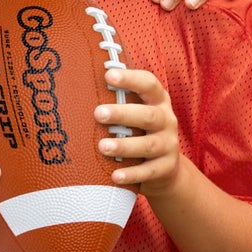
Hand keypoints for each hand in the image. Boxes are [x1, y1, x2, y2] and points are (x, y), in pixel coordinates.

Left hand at [94, 67, 180, 195]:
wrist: (166, 168)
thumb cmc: (141, 131)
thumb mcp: (137, 112)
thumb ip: (120, 100)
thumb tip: (82, 84)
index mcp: (158, 100)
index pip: (148, 84)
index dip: (130, 78)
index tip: (108, 75)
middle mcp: (167, 120)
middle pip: (147, 115)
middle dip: (122, 113)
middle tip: (98, 113)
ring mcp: (169, 145)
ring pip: (148, 144)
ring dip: (125, 145)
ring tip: (102, 146)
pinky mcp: (166, 167)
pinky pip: (149, 171)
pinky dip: (132, 174)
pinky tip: (114, 176)